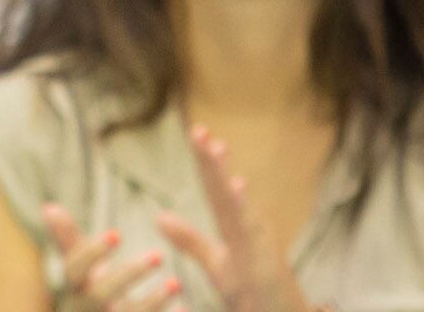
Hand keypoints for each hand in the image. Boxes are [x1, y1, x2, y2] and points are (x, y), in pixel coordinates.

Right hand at [37, 204, 181, 311]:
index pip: (73, 270)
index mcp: (73, 291)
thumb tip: (49, 207)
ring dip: (153, 302)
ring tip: (177, 283)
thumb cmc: (90, 297)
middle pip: (99, 296)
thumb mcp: (79, 272)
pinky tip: (183, 308)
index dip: (92, 253)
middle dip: (128, 275)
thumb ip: (67, 241)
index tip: (116, 234)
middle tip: (158, 255)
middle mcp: (85, 311)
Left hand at [152, 126, 319, 311]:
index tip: (197, 131)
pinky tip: (237, 188)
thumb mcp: (216, 265)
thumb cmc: (253, 294)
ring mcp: (257, 245)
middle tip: (199, 130)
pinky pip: (252, 234)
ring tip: (215, 148)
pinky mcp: (264, 263)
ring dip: (225, 177)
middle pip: (224, 191)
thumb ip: (190, 240)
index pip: (215, 190)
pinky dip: (244, 210)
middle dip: (211, 161)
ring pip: (237, 207)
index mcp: (235, 227)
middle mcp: (248, 230)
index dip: (205, 163)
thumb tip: (159, 216)